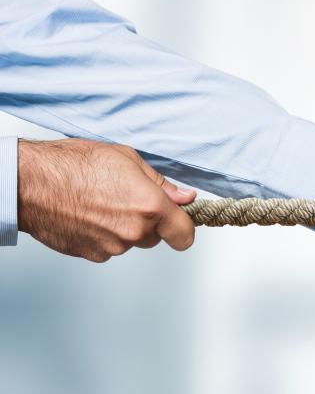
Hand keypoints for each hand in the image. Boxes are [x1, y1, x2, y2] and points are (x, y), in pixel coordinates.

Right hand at [17, 139, 196, 261]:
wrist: (30, 183)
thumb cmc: (74, 164)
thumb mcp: (127, 159)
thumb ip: (161, 183)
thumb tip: (185, 197)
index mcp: (149, 206)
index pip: (184, 235)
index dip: (183, 229)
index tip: (179, 222)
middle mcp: (134, 231)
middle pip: (156, 237)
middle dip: (148, 222)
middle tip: (127, 199)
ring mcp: (111, 246)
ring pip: (131, 242)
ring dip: (124, 228)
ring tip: (101, 203)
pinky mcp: (91, 255)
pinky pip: (108, 248)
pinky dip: (103, 236)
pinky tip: (87, 215)